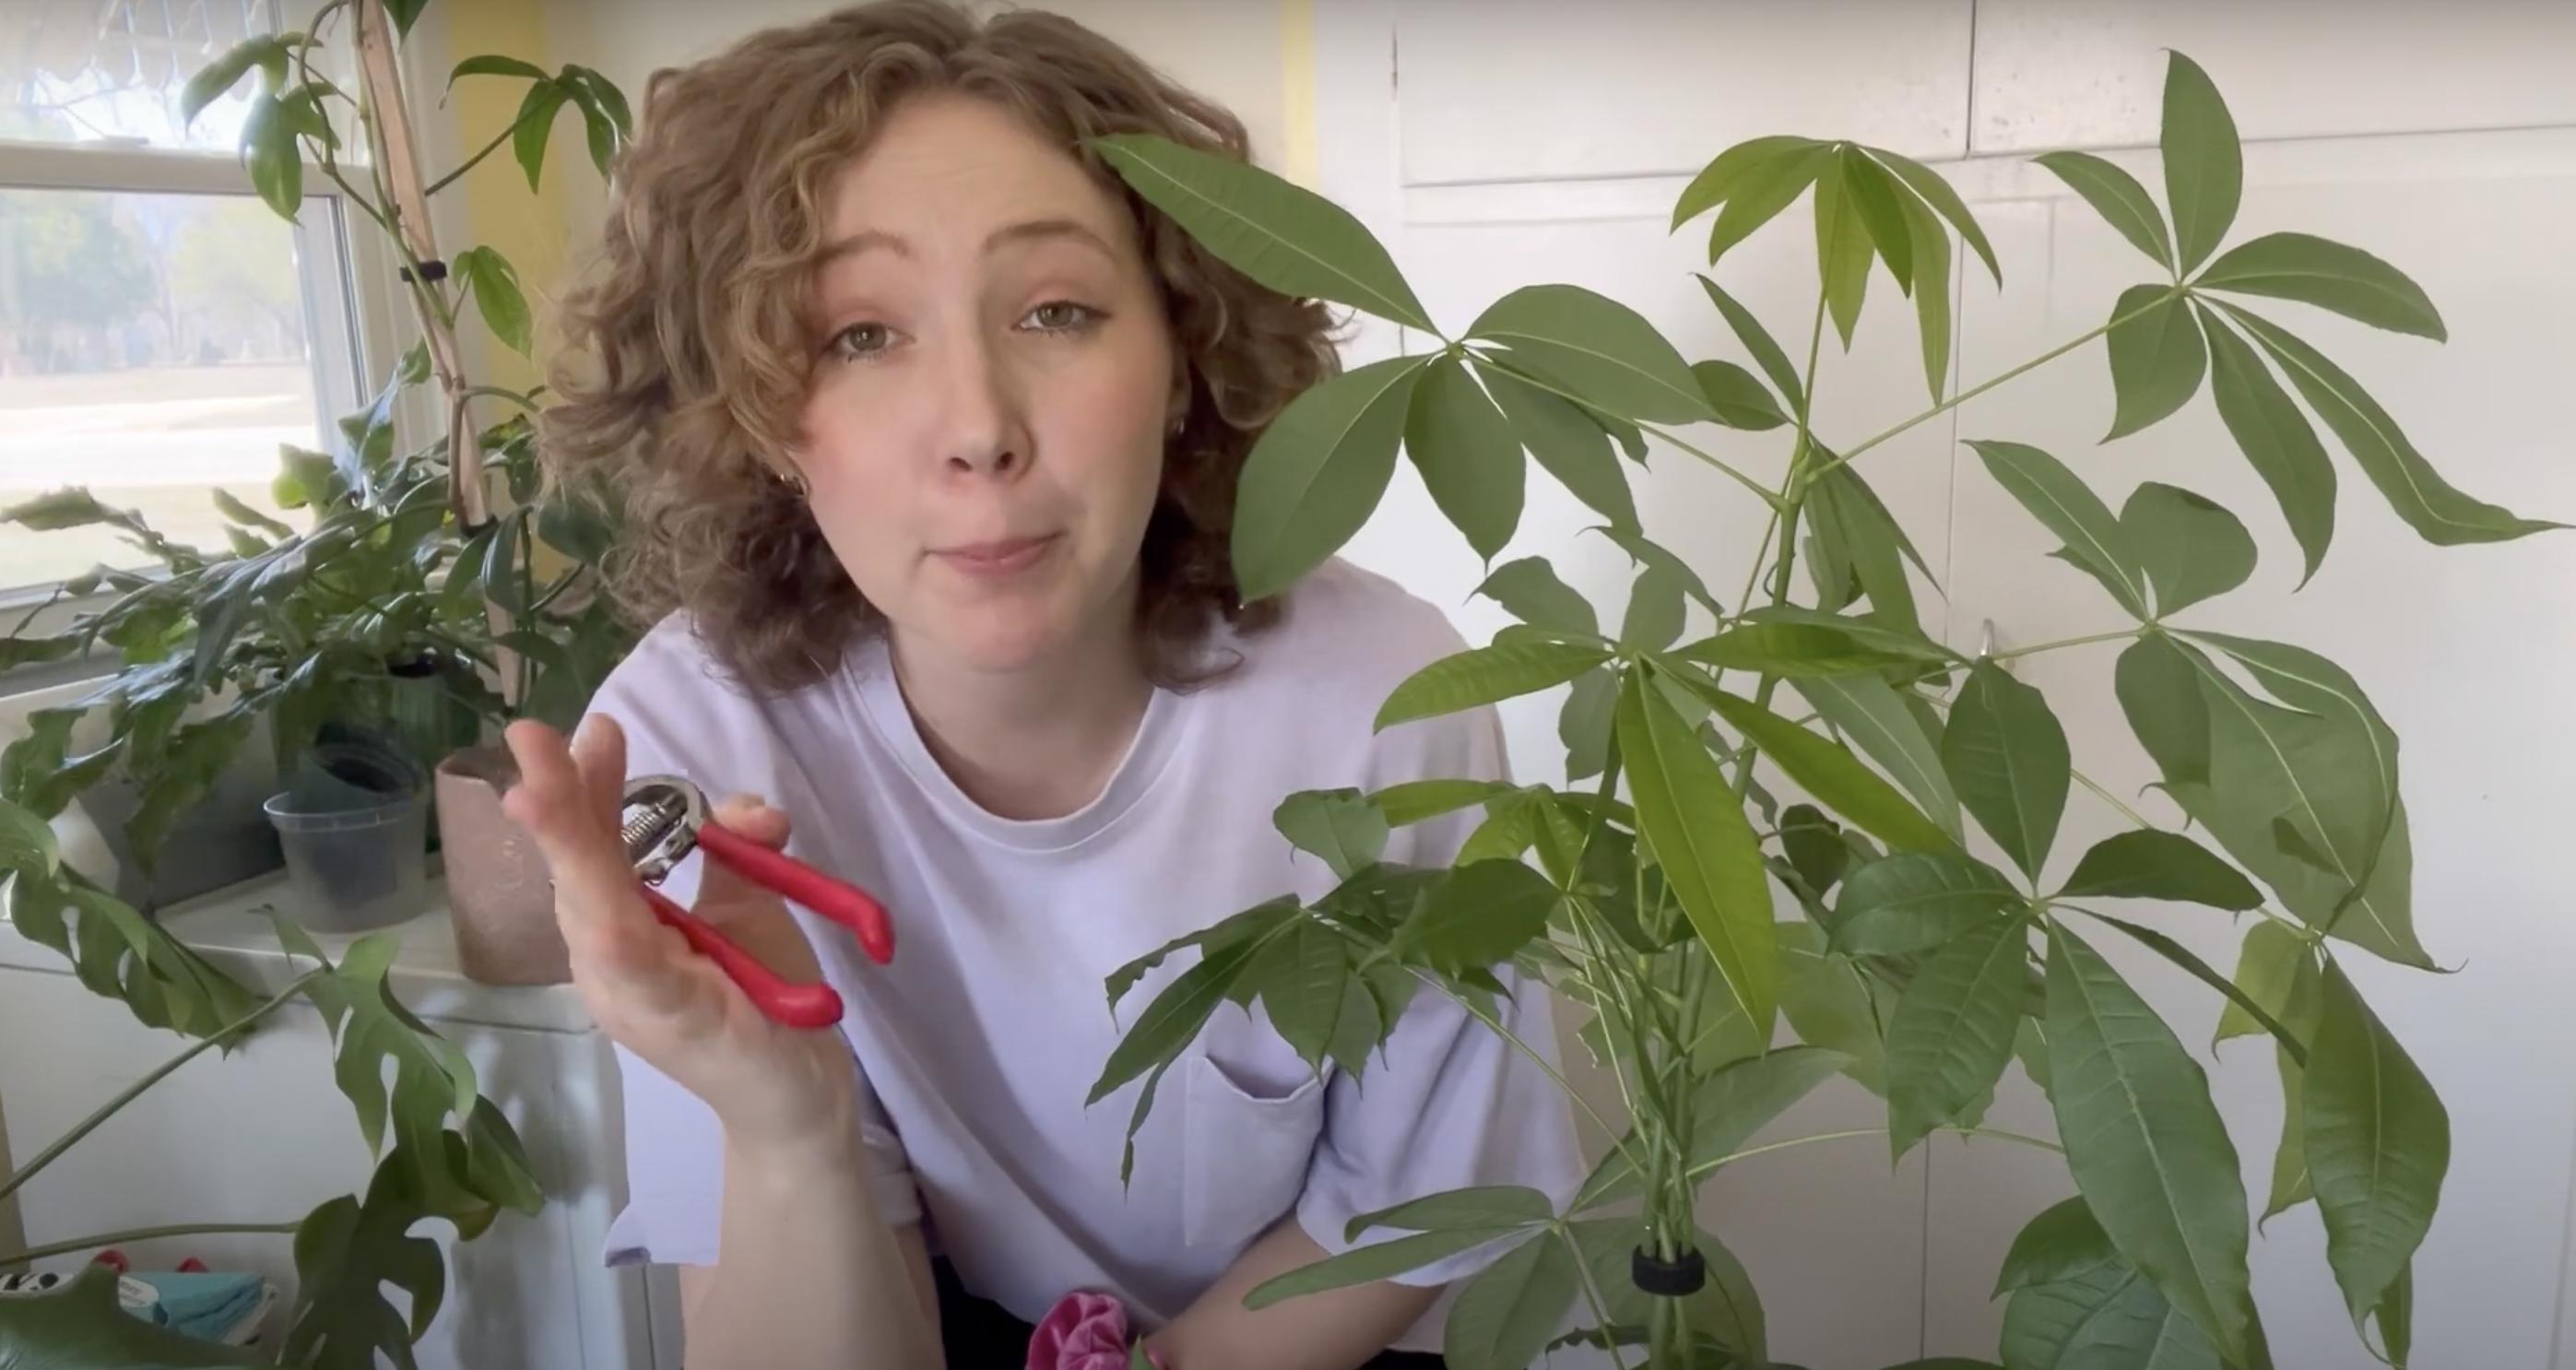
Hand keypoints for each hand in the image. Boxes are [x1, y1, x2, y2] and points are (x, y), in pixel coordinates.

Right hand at [503, 715, 858, 1152]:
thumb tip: (747, 808)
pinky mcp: (668, 1024)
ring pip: (591, 912)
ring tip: (538, 790)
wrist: (798, 1091)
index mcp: (619, 930)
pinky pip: (635, 972)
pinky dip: (614, 934)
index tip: (590, 731)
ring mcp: (629, 997)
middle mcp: (607, 963)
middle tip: (532, 735)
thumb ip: (737, 849)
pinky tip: (600, 911)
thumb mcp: (749, 905)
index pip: (593, 850)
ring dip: (569, 849)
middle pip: (576, 873)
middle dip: (557, 804)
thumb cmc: (764, 996)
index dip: (585, 793)